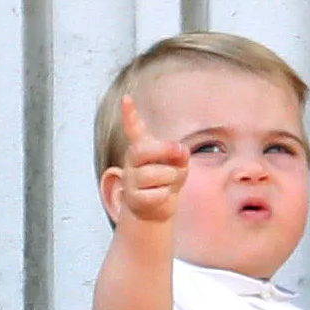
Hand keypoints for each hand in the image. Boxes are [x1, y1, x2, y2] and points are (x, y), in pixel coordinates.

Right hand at [116, 95, 188, 223]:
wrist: (155, 211)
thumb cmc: (166, 181)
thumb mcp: (177, 166)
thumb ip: (179, 157)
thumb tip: (182, 151)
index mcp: (142, 148)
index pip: (134, 129)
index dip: (130, 114)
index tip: (126, 98)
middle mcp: (132, 161)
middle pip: (144, 150)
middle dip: (166, 150)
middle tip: (183, 151)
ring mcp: (130, 179)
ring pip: (156, 174)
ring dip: (171, 178)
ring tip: (170, 182)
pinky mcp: (133, 198)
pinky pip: (157, 194)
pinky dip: (165, 196)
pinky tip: (161, 196)